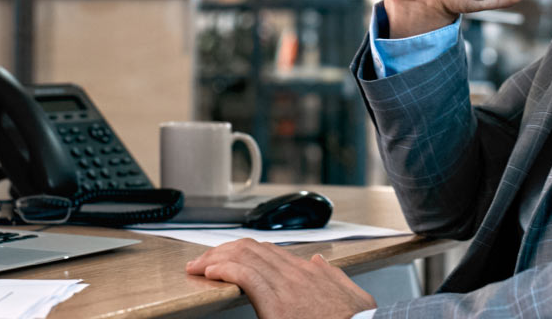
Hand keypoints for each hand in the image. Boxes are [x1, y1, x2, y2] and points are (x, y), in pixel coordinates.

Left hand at [185, 238, 375, 318]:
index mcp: (309, 273)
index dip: (242, 251)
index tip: (226, 256)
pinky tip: (210, 273)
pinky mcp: (277, 302)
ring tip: (199, 265)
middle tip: (202, 260)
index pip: (268, 252)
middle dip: (222, 251)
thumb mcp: (353, 295)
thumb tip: (320, 263)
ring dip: (216, 258)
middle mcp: (296, 273)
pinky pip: (245, 275)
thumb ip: (334, 277)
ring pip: (244, 257)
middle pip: (251, 249)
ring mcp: (286, 285)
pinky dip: (224, 269)